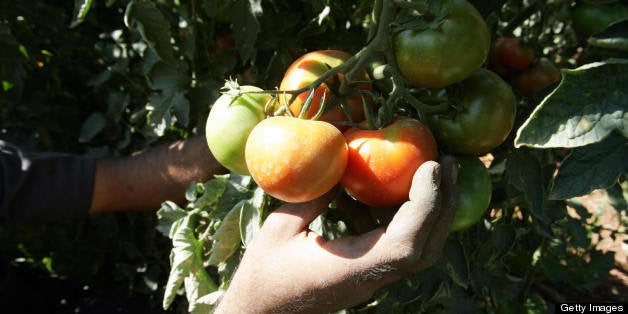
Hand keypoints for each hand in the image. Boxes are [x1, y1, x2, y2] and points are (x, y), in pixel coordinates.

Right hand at [214, 156, 458, 312]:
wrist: (261, 313)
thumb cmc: (263, 275)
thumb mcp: (281, 227)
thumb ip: (314, 195)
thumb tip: (342, 162)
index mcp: (352, 269)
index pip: (406, 242)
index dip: (426, 203)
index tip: (432, 166)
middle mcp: (371, 277)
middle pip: (426, 246)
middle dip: (444, 203)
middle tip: (450, 163)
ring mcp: (371, 278)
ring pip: (418, 248)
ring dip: (430, 210)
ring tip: (430, 171)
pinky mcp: (366, 273)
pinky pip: (396, 245)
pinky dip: (400, 217)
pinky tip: (379, 194)